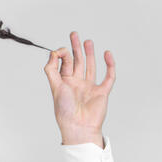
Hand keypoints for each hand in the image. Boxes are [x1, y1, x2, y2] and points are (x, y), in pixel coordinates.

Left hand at [43, 31, 115, 146]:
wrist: (78, 127)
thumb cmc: (64, 110)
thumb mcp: (54, 87)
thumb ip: (51, 69)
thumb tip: (53, 53)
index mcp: (65, 82)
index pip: (64, 63)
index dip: (63, 54)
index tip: (61, 49)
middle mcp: (77, 83)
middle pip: (77, 61)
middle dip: (76, 48)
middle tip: (74, 34)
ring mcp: (90, 87)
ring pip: (91, 66)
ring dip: (89, 53)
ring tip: (88, 41)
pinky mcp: (102, 92)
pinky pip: (108, 77)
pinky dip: (109, 66)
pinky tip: (107, 55)